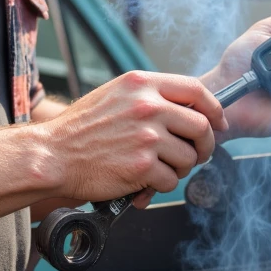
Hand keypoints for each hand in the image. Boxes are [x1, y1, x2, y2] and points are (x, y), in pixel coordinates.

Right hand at [41, 70, 227, 206]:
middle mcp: (148, 106)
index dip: (214, 109)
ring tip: (156, 170)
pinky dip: (159, 187)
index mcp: (142, 84)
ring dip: (178, 169)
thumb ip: (148, 97)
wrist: (53, 155)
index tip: (217, 123)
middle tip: (195, 156)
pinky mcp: (142, 165)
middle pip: (201, 127)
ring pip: (188, 158)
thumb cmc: (80, 129)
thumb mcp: (114, 95)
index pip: (196, 90)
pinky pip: (170, 180)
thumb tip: (185, 111)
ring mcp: (147, 136)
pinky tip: (142, 183)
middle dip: (204, 147)